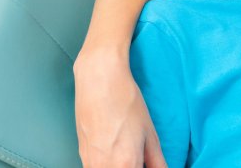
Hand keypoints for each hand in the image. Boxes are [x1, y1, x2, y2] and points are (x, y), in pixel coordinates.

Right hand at [74, 48, 167, 167]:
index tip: (147, 163)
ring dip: (121, 166)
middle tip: (142, 158)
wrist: (99, 81)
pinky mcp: (82, 156)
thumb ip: (158, 163)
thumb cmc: (125, 103)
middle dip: (133, 167)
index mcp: (126, 165)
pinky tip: (116, 150)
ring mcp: (90, 164)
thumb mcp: (150, 135)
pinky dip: (109, 165)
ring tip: (129, 151)